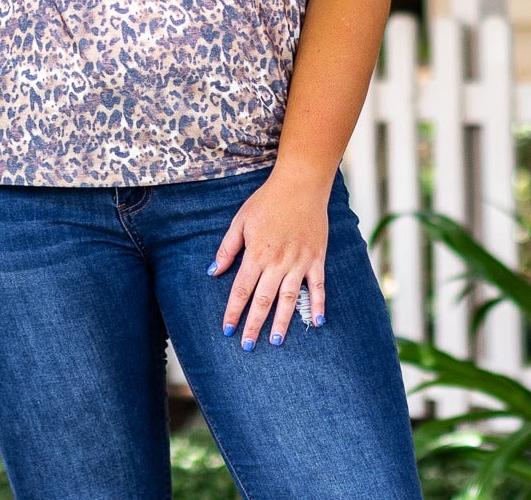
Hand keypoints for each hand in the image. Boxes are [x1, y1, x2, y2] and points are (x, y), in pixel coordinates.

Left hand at [206, 170, 328, 349]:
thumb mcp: (240, 220)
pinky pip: (318, 286)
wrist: (300, 184)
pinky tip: (318, 322)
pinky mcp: (316, 258)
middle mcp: (277, 262)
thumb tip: (213, 271)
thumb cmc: (267, 201)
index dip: (233, 311)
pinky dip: (318, 305)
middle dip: (253, 325)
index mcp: (256, 253)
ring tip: (275, 341)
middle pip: (263, 300)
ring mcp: (299, 262)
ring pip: (289, 299)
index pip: (242, 290)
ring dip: (282, 322)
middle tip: (247, 346)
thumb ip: (227, 248)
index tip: (227, 329)